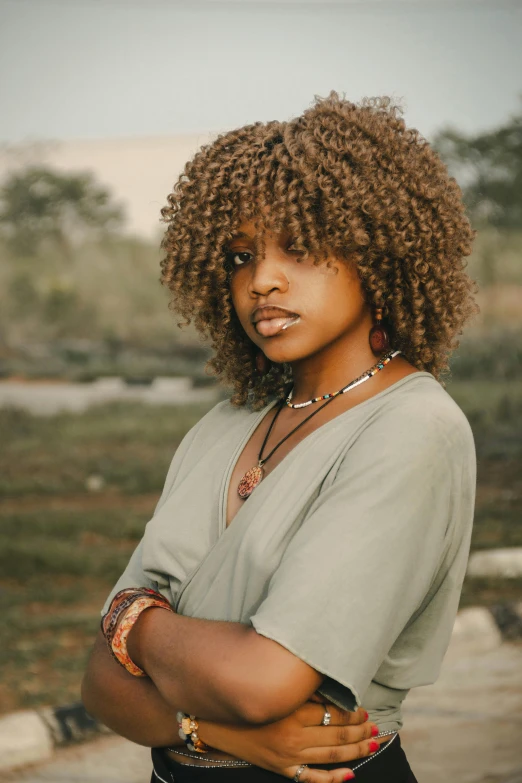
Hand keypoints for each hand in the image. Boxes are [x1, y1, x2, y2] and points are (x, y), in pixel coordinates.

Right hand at [199, 701, 380, 781]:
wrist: (219, 725)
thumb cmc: (248, 700)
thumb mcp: (276, 691)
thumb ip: (302, 690)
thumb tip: (329, 689)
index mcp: (291, 713)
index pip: (332, 715)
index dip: (352, 713)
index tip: (364, 709)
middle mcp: (292, 737)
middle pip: (336, 736)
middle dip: (359, 731)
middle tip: (375, 726)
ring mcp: (288, 758)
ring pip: (331, 757)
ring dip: (355, 750)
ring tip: (372, 743)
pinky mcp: (283, 770)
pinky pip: (313, 779)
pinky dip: (333, 779)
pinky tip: (350, 774)